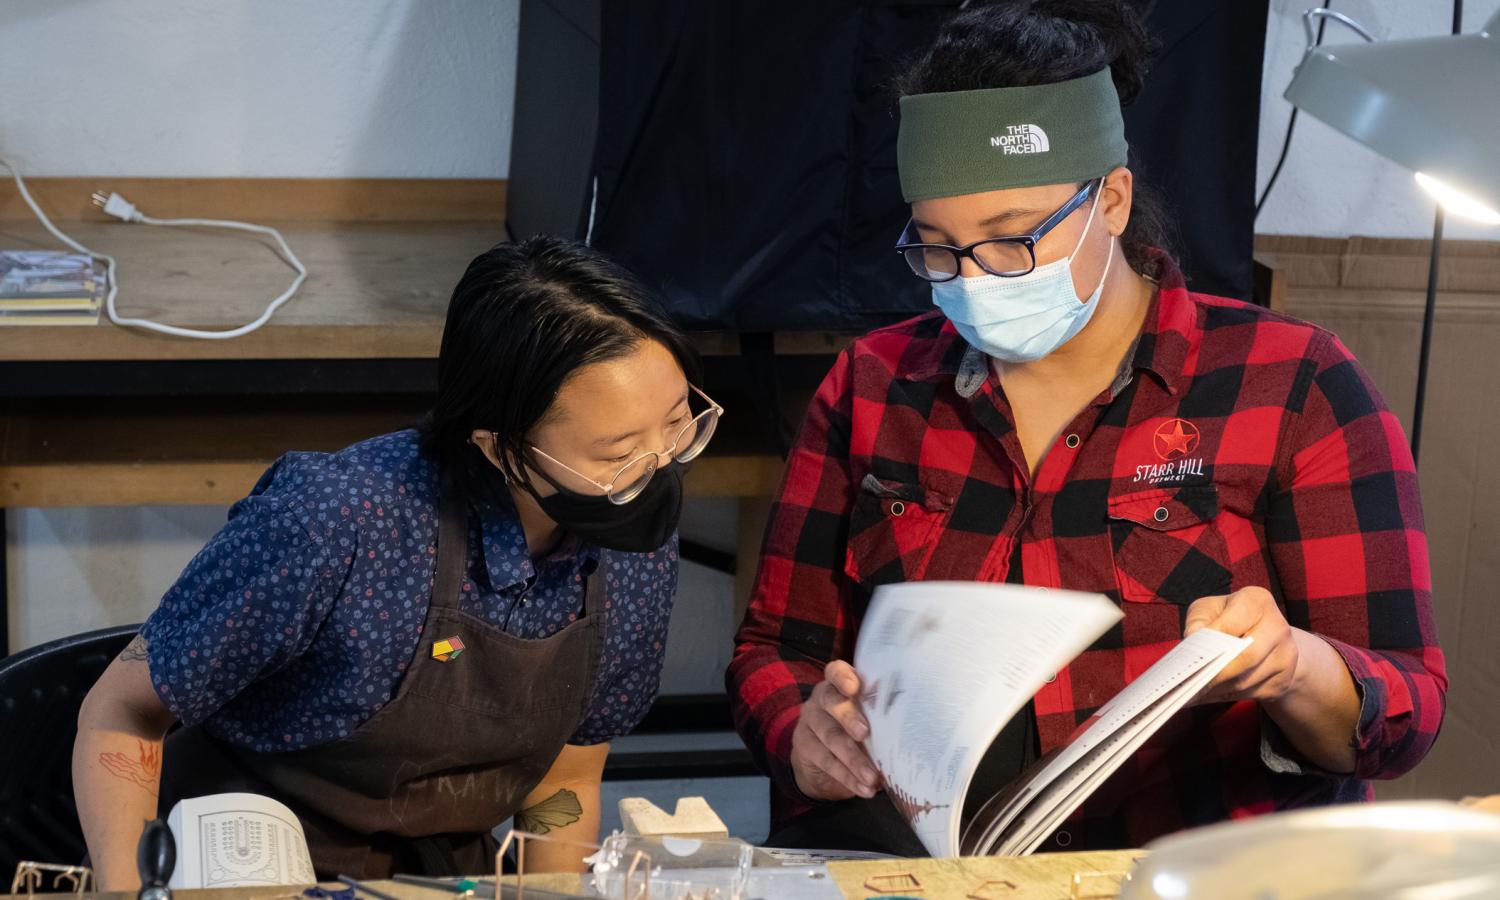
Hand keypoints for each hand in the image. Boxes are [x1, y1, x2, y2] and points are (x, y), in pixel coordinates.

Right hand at [790, 661, 881, 800]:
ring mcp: (810, 722)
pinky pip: (826, 762)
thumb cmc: (855, 729)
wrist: (819, 757)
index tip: (854, 687)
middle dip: (849, 718)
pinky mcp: (804, 747)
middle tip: (865, 734)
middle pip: (832, 703)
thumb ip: (880, 715)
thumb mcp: (866, 717)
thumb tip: (915, 729)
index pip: (835, 671)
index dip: (842, 677)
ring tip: (873, 778)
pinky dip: (848, 777)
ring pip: (830, 737)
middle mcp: (821, 699)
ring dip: (853, 759)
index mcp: (839, 685)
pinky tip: (865, 789)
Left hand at [1185, 587, 1301, 703]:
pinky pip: (1251, 693)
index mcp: (1257, 602)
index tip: (1190, 657)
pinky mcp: (1284, 680)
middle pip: (1245, 658)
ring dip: (1218, 689)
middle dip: (1215, 674)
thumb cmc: (1230, 618)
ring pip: (1247, 681)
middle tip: (1190, 684)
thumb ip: (1198, 621)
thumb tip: (1193, 641)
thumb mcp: (1210, 609)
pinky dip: (1227, 696)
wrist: (1268, 636)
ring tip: (1194, 692)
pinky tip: (1210, 694)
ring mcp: (1286, 656)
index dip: (1209, 643)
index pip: (1230, 626)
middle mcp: (1278, 627)